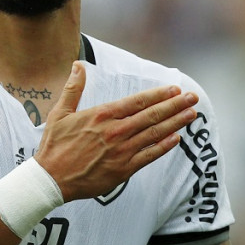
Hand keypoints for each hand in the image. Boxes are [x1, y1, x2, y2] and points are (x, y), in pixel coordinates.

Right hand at [36, 63, 198, 201]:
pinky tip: (176, 139)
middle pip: (152, 115)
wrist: (51, 179)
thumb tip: (78, 65)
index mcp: (101, 115)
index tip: (175, 89)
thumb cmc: (54, 146)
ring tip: (191, 114)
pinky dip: (163, 147)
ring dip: (175, 123)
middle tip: (193, 97)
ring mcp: (121, 151)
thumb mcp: (60, 113)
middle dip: (175, 105)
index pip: (137, 101)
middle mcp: (115, 131)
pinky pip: (149, 156)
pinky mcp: (122, 170)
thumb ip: (73, 89)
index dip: (159, 95)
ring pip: (154, 134)